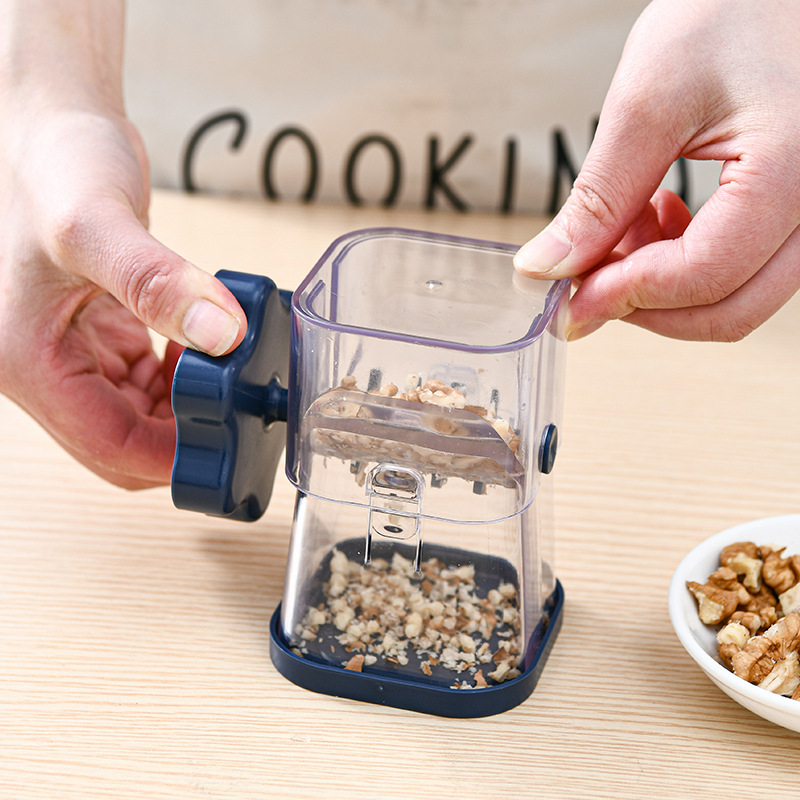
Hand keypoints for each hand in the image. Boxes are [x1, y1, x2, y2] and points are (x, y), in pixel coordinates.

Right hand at [0, 3, 245, 487]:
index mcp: (28, 362)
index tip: (229, 439)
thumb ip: (157, 283)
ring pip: (143, 415)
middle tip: (239, 408)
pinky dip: (187, 377)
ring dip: (191, 405)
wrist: (48, 122)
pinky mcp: (106, 333)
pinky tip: (209, 350)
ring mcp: (77, 353)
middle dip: (186, 435)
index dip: (174, 455)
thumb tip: (221, 335)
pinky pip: (151, 381)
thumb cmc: (46, 161)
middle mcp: (49, 367)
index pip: (109, 446)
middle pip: (127, 442)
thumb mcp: (95, 221)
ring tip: (229, 372)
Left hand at [514, 0, 799, 341]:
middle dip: (646, 307)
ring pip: (739, 297)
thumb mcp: (647, 102)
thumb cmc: (729, 11)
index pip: (703, 276)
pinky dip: (689, 265)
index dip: (625, 297)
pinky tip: (656, 219)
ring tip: (621, 233)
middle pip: (731, 309)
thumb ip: (599, 198)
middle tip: (585, 284)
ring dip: (665, 287)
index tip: (568, 301)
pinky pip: (748, 269)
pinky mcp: (799, 208)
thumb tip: (548, 268)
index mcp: (792, 170)